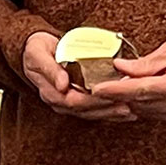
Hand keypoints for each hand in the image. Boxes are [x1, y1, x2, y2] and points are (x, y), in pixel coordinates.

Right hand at [22, 31, 136, 121]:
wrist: (33, 50)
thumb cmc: (36, 50)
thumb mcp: (39, 54)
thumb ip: (51, 69)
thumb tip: (63, 85)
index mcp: (50, 92)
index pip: (74, 102)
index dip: (93, 101)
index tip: (110, 97)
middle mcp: (59, 101)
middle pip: (86, 111)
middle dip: (107, 110)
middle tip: (128, 106)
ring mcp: (68, 102)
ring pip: (92, 113)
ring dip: (111, 113)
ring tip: (132, 111)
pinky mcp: (76, 99)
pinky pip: (94, 109)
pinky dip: (109, 110)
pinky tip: (124, 109)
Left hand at [91, 37, 165, 121]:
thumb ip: (144, 63)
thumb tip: (120, 67)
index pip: (141, 90)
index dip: (116, 90)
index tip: (97, 89)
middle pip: (139, 103)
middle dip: (116, 95)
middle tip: (97, 87)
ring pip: (142, 111)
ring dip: (126, 101)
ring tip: (113, 88)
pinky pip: (151, 114)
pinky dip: (138, 105)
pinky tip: (130, 95)